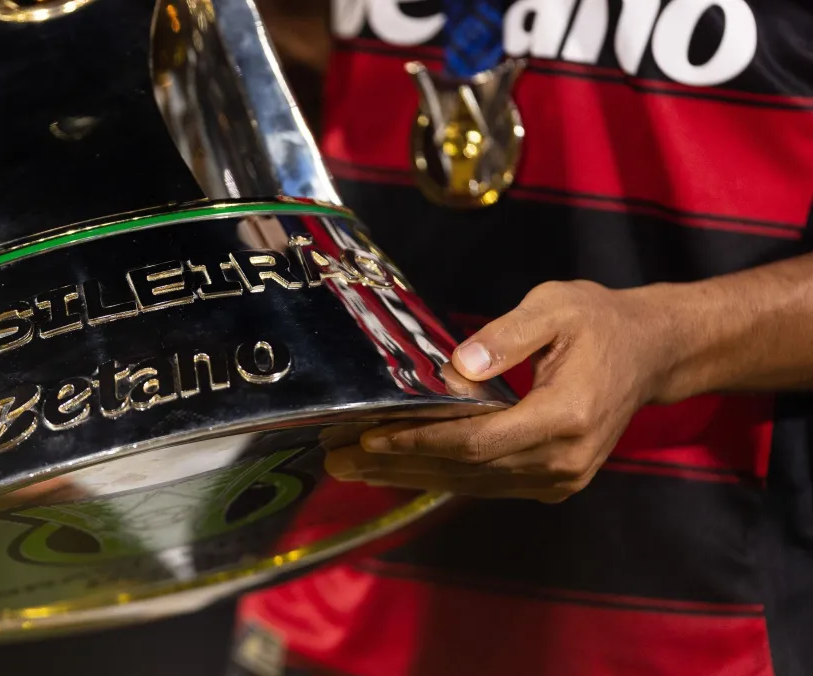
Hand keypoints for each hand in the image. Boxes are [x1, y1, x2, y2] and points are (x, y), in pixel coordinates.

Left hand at [326, 280, 676, 502]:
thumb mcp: (555, 307)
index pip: (478, 441)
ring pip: (473, 483)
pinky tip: (400, 470)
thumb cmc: (600, 322)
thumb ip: (506, 336)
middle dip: (398, 464)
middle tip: (337, 459)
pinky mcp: (556, 482)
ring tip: (355, 468)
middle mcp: (564, 459)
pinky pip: (489, 484)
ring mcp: (562, 478)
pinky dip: (442, 476)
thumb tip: (457, 366)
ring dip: (411, 476)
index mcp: (566, 416)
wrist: (652, 352)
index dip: (421, 442)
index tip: (370, 437)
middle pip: (467, 470)